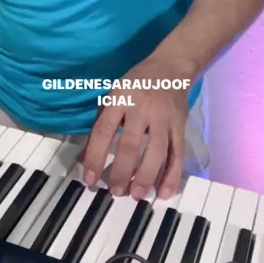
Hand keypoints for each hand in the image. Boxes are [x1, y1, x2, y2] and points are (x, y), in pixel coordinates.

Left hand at [81, 58, 189, 199]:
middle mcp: (142, 107)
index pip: (105, 130)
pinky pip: (177, 153)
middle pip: (131, 144)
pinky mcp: (180, 126)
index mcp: (121, 98)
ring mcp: (163, 117)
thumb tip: (82, 161)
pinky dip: (172, 175)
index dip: (95, 156)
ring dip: (146, 176)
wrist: (170, 67)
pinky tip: (164, 192)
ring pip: (156, 151)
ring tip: (136, 194)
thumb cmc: (136, 84)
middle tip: (115, 191)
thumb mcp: (112, 96)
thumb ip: (99, 128)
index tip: (89, 179)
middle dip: (122, 171)